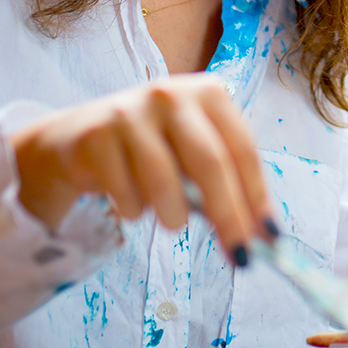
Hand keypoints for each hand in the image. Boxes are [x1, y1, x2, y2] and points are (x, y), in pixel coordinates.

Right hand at [9, 74, 272, 261]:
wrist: (79, 138)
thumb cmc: (152, 148)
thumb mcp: (193, 154)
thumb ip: (227, 184)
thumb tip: (263, 235)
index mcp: (206, 92)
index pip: (241, 147)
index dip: (257, 194)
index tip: (269, 236)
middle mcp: (169, 93)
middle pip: (209, 162)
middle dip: (228, 215)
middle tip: (239, 255)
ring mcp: (130, 112)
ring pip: (165, 181)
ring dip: (175, 216)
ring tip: (172, 221)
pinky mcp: (96, 136)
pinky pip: (127, 193)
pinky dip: (135, 211)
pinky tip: (131, 199)